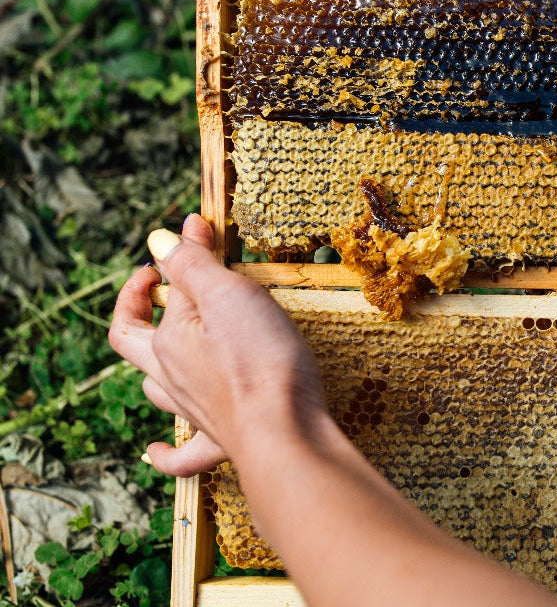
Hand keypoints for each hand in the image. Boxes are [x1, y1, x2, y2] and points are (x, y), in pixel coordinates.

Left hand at [108, 214, 326, 475]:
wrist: (284, 435)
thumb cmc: (259, 362)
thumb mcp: (227, 296)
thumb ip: (192, 265)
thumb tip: (160, 239)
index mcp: (168, 342)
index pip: (151, 297)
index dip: (160, 266)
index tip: (184, 240)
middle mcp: (173, 378)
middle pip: (135, 344)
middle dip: (137, 311)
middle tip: (155, 286)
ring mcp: (196, 411)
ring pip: (157, 390)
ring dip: (152, 370)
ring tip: (163, 350)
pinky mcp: (223, 441)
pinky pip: (185, 455)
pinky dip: (166, 453)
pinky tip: (154, 450)